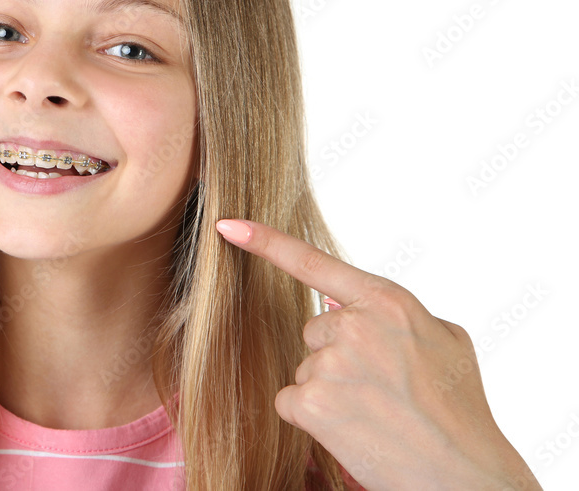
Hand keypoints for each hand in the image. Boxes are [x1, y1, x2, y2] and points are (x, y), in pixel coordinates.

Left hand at [215, 218, 541, 490]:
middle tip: (382, 390)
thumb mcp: (446, 341)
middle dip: (338, 357)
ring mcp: (330, 362)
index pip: (314, 263)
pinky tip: (353, 430)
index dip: (265, 242)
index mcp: (387, 301)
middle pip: (314, 331)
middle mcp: (353, 324)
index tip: (228, 225)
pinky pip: (291, 401)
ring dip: (330, 391)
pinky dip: (312, 418)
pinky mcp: (312, 401)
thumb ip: (396, 314)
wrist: (463, 473)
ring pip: (306, 369)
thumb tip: (343, 306)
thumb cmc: (459, 410)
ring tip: (377, 415)